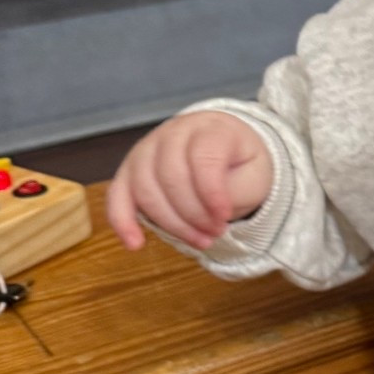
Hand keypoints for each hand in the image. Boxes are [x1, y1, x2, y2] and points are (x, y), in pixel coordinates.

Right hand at [107, 112, 273, 252]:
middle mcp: (173, 133)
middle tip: (216, 232)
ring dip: (171, 224)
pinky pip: (118, 194)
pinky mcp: (131, 169)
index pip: (203, 157)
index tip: (224, 217)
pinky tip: (135, 244)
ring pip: (145, 189)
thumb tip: (212, 212)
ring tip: (200, 241)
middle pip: (171, 176)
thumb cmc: (240, 162)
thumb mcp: (255, 175)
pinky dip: (122, 221)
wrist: (226, 149)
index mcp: (210, 129)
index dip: (211, 192)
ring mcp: (147, 149)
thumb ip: (236, 190)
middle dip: (194, 214)